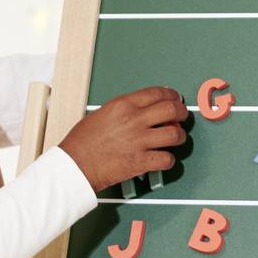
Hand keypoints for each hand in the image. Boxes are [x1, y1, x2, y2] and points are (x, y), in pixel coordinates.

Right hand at [60, 84, 186, 191]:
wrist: (75, 164)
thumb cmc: (83, 141)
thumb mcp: (102, 113)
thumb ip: (125, 110)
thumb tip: (143, 111)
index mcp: (124, 105)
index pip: (157, 93)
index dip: (172, 95)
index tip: (175, 98)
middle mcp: (134, 120)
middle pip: (172, 110)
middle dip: (182, 113)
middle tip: (182, 117)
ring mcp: (139, 141)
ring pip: (175, 134)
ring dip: (179, 137)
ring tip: (175, 139)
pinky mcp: (141, 161)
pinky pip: (167, 159)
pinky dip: (169, 160)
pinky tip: (164, 159)